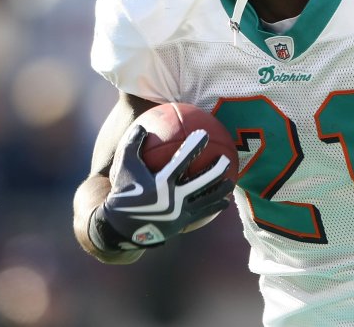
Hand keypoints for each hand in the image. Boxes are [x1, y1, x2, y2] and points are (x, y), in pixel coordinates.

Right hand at [89, 124, 234, 250]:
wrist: (121, 228)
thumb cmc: (123, 192)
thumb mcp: (123, 167)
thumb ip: (132, 145)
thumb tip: (141, 125)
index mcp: (161, 183)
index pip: (182, 160)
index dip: (194, 146)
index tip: (204, 134)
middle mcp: (174, 198)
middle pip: (203, 181)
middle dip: (217, 169)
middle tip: (226, 159)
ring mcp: (180, 212)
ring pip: (208, 199)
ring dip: (222, 189)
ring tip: (232, 180)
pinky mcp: (183, 223)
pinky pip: (204, 214)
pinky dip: (216, 207)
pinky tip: (226, 202)